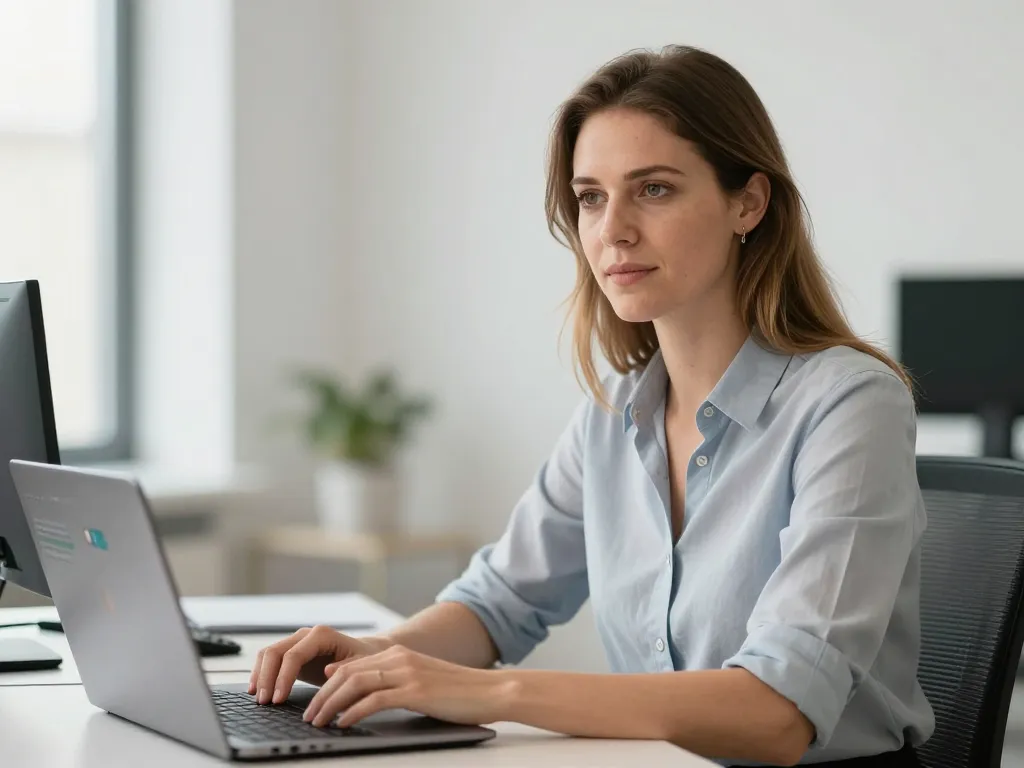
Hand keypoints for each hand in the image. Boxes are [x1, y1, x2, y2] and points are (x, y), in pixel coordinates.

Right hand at [248, 625, 392, 704]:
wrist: (362, 653)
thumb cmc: (363, 659)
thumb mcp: (360, 664)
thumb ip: (345, 667)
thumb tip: (327, 670)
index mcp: (322, 635)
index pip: (294, 655)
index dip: (283, 677)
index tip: (278, 699)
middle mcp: (306, 634)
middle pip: (275, 652)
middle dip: (266, 678)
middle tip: (264, 702)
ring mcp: (296, 642)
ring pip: (268, 654)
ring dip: (260, 676)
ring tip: (258, 699)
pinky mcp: (291, 652)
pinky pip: (269, 659)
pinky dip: (261, 673)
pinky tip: (257, 690)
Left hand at [302, 644, 513, 727]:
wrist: (492, 690)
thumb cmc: (459, 692)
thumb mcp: (421, 680)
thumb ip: (394, 681)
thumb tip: (363, 695)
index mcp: (399, 653)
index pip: (352, 666)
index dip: (328, 684)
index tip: (314, 701)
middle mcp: (399, 658)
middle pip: (347, 673)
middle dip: (322, 696)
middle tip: (309, 715)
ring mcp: (407, 673)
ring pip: (354, 684)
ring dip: (331, 704)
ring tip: (318, 722)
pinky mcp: (415, 691)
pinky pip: (374, 700)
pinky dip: (353, 712)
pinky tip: (343, 724)